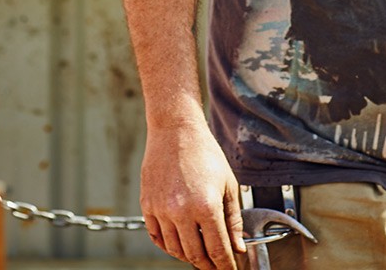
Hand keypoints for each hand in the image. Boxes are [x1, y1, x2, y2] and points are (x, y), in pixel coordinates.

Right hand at [140, 121, 245, 269]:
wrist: (175, 130)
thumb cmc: (205, 153)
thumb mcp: (228, 184)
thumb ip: (233, 220)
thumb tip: (238, 247)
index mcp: (206, 206)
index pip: (217, 250)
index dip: (225, 265)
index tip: (230, 269)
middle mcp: (182, 211)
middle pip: (195, 255)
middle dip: (208, 265)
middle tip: (216, 265)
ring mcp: (161, 209)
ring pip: (175, 250)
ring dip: (188, 257)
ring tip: (199, 254)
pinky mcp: (147, 205)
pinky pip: (156, 237)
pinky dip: (168, 246)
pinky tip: (178, 243)